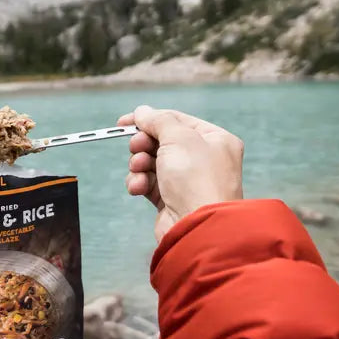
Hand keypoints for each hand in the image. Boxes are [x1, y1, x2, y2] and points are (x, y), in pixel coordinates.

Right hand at [118, 105, 243, 240]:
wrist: (198, 227)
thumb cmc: (196, 179)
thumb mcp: (178, 138)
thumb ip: (158, 120)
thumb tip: (143, 111)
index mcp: (215, 139)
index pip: (178, 121)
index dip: (150, 118)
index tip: (123, 122)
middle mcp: (204, 159)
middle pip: (162, 141)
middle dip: (144, 144)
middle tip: (135, 147)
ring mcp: (188, 181)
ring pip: (152, 162)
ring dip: (139, 164)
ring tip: (138, 169)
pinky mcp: (172, 200)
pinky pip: (150, 184)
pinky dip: (140, 183)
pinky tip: (139, 187)